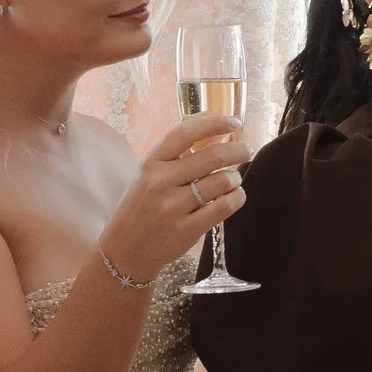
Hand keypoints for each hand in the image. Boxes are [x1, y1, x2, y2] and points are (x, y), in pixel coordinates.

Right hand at [100, 118, 251, 284]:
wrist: (126, 249)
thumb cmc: (142, 207)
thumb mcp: (148, 175)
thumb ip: (176, 153)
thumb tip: (213, 124)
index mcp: (150, 163)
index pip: (185, 133)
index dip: (214, 123)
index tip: (233, 122)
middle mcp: (160, 181)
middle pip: (211, 157)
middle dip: (236, 150)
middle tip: (246, 150)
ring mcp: (173, 206)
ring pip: (221, 181)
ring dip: (235, 177)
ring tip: (233, 180)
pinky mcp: (187, 229)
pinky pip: (224, 207)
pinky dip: (236, 198)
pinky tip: (235, 196)